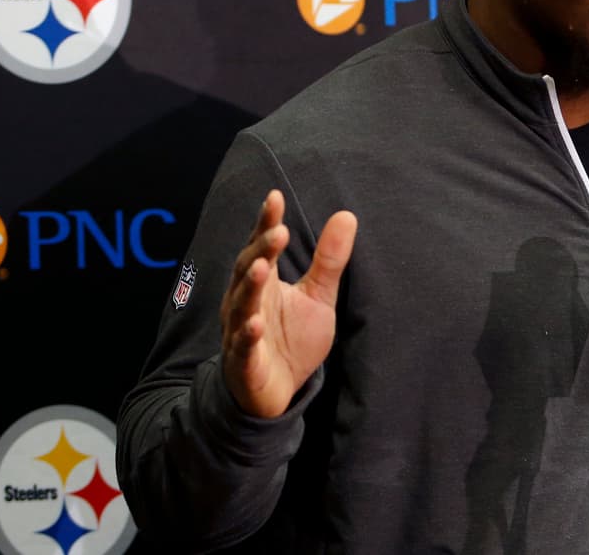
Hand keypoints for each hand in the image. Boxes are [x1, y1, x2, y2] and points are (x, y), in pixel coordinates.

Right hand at [220, 189, 356, 417]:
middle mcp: (246, 302)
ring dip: (250, 287)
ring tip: (263, 267)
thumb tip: (347, 215)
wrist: (276, 391)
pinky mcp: (244, 363)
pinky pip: (243, 347)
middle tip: (278, 230)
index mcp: (264, 283)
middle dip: (262, 250)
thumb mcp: (318, 296)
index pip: (262, 247)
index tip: (274, 197)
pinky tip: (254, 324)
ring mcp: (241, 332)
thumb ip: (329, 260)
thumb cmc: (292, 339)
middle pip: (249, 270)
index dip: (266, 223)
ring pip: (241, 306)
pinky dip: (247, 335)